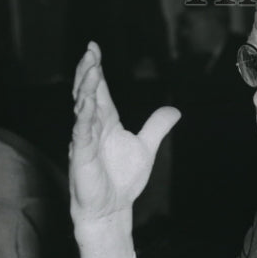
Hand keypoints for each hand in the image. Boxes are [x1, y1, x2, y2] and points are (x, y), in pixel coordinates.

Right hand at [70, 42, 180, 226]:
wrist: (112, 209)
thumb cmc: (123, 180)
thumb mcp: (146, 147)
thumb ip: (156, 127)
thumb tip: (175, 110)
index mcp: (106, 122)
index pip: (99, 90)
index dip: (96, 69)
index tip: (94, 48)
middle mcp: (93, 127)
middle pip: (87, 93)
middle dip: (87, 71)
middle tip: (89, 51)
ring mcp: (85, 140)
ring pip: (82, 109)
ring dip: (85, 88)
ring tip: (90, 69)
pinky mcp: (82, 156)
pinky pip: (81, 133)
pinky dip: (83, 118)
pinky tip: (86, 103)